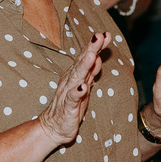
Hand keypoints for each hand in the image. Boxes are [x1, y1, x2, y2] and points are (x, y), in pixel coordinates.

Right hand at [38, 31, 112, 145]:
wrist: (53, 127)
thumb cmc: (71, 105)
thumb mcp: (84, 86)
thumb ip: (91, 72)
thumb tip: (98, 56)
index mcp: (76, 74)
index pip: (87, 56)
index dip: (96, 46)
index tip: (106, 34)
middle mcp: (71, 80)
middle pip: (82, 62)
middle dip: (91, 49)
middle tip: (99, 36)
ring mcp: (68, 93)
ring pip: (77, 77)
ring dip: (84, 66)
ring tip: (92, 56)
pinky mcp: (67, 108)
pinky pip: (72, 99)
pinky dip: (77, 92)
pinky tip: (83, 87)